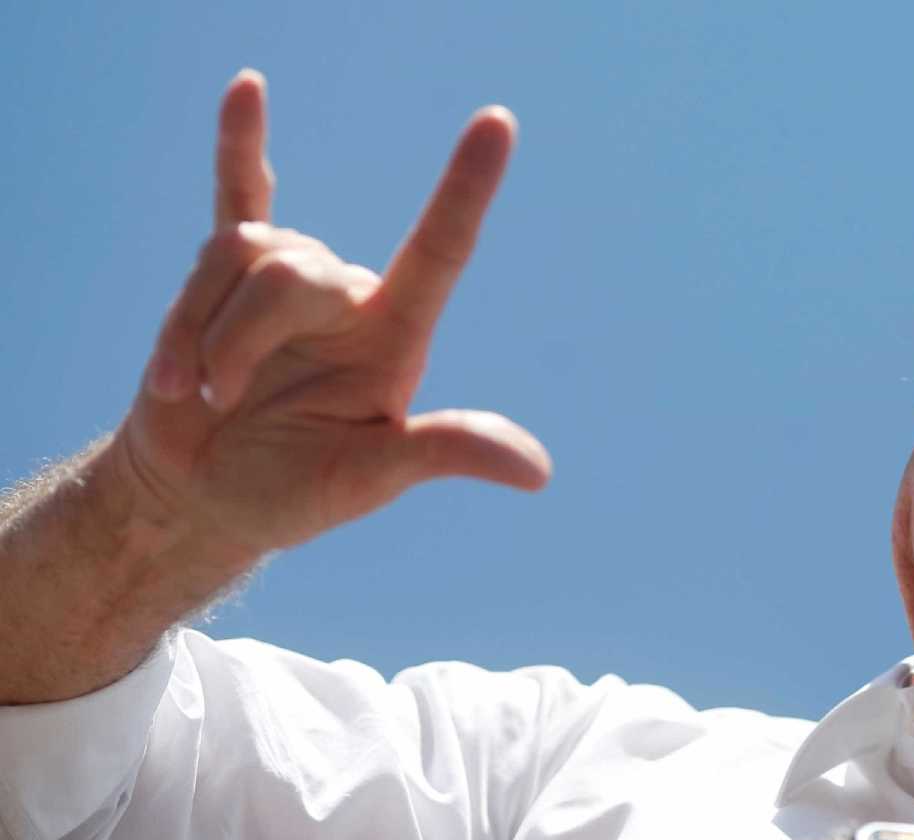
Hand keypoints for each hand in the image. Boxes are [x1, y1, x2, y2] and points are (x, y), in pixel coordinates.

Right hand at [113, 69, 549, 564]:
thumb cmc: (294, 491)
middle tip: (221, 400)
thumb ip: (443, 454)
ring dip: (196, 329)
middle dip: (239, 339)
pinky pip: (236, 196)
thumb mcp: (370, 477)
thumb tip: (537, 474)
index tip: (497, 123)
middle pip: (291, 269)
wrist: (203, 495)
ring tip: (194, 390)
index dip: (466, 187)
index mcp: (394, 335)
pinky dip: (240, 144)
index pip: (440, 248)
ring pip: (235, 252)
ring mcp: (284, 285)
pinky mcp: (222, 281)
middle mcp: (348, 298)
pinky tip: (248, 88)